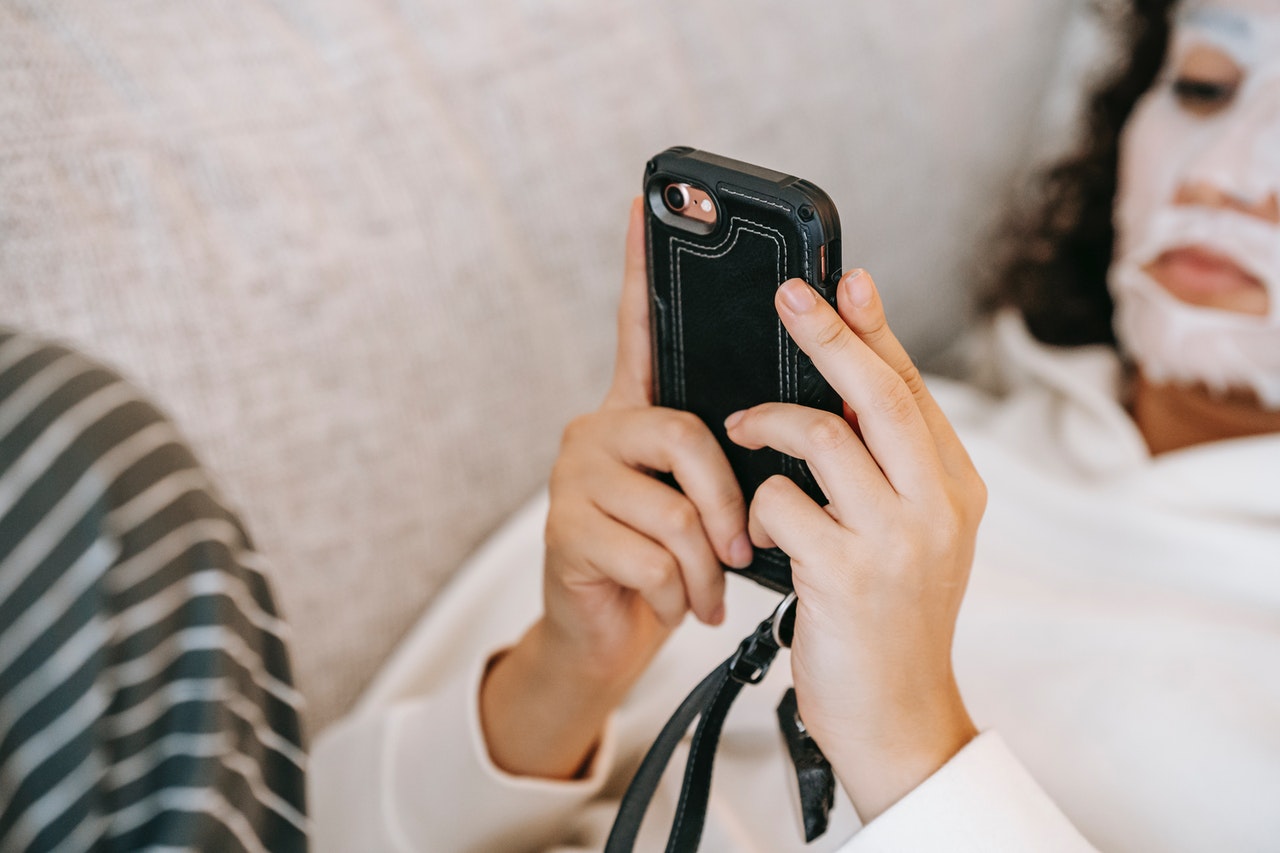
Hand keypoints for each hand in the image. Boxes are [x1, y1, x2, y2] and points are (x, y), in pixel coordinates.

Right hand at [479, 198, 750, 778]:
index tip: (646, 200)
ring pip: (674, 506)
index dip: (640, 266)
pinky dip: (681, 591)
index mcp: (638, 413)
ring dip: (708, 563)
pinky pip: (653, 552)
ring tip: (710, 588)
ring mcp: (576, 477)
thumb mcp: (707, 504)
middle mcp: (598, 430)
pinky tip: (674, 604)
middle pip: (687, 434)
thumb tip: (803, 417)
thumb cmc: (671, 563)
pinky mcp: (565, 528)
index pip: (638, 328)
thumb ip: (727, 455)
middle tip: (744, 549)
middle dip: (730, 503)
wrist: (612, 638)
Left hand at [724, 270, 984, 821]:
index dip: (876, 330)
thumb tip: (838, 396)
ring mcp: (897, 541)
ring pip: (823, 436)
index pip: (911, 389)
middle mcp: (938, 506)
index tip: (847, 280)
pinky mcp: (848, 576)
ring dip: (768, 424)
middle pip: (880, 393)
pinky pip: (781, 503)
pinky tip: (752, 527)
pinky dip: (756, 503)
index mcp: (955, 489)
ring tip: (739, 431)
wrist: (898, 721)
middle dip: (829, 335)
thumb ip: (887, 473)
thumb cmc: (888, 625)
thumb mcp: (909, 540)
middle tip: (788, 295)